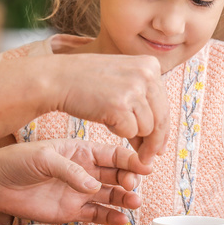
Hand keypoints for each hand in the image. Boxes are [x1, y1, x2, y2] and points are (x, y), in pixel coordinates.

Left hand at [0, 139, 151, 224]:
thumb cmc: (18, 161)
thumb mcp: (44, 157)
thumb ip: (69, 171)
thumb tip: (93, 186)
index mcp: (82, 150)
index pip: (113, 154)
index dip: (130, 160)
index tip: (145, 166)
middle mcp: (86, 170)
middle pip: (116, 175)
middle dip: (130, 180)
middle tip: (133, 186)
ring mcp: (80, 192)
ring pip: (111, 196)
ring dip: (125, 199)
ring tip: (134, 203)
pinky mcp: (72, 211)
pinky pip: (97, 215)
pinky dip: (110, 218)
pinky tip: (121, 220)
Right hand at [50, 54, 168, 163]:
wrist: (59, 78)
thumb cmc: (88, 83)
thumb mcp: (123, 79)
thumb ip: (144, 101)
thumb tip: (159, 141)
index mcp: (151, 64)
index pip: (165, 105)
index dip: (162, 129)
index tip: (159, 147)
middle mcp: (147, 73)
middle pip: (161, 119)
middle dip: (155, 143)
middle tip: (147, 160)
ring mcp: (134, 88)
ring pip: (147, 129)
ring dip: (133, 136)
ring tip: (114, 124)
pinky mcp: (120, 104)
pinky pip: (131, 132)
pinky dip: (118, 133)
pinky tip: (105, 118)